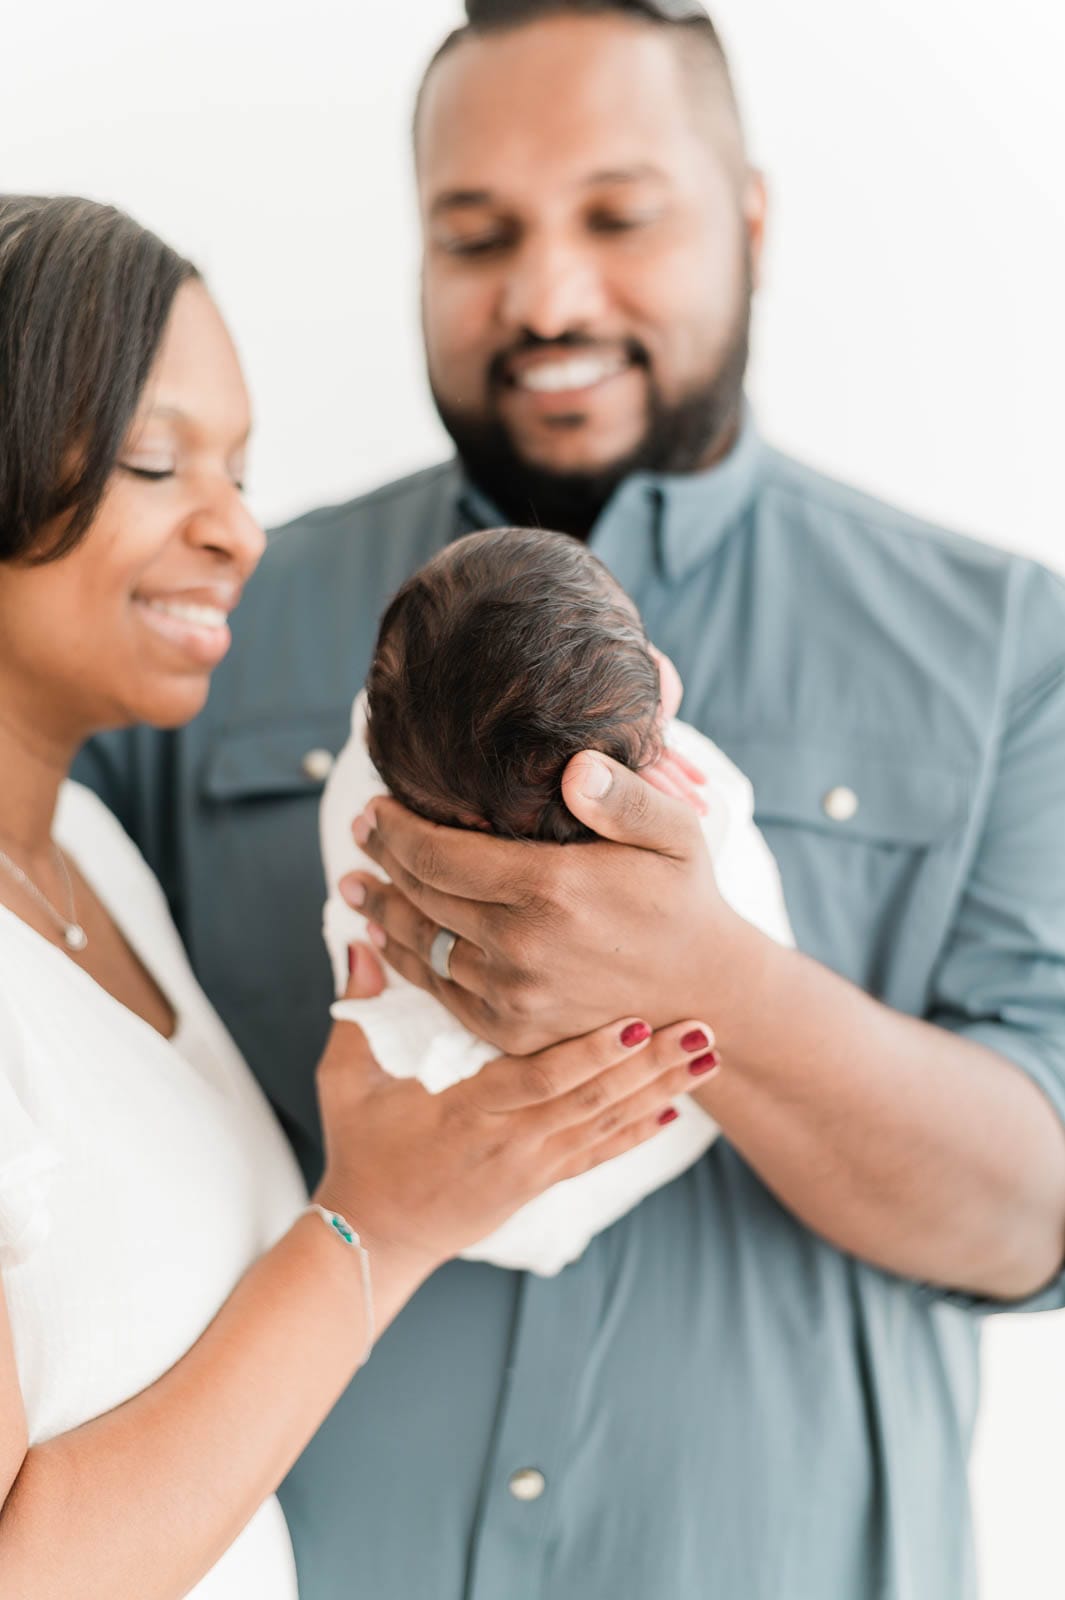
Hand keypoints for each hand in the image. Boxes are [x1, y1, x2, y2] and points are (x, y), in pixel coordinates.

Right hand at [313, 950, 719, 1273]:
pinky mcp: (539, 1182)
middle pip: (592, 1101)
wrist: (372, 1238)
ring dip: (661, 1090)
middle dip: (651, 1064)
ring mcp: (530, 1166)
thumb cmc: (360, 1148)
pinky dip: (638, 1133)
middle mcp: (510, 1142)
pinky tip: (677, 1111)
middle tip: (702, 1027)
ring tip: (708, 1057)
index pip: (538, 1080)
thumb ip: (359, 1007)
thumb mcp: (345, 1077)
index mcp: (467, 1112)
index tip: (635, 1019)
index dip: (590, 1053)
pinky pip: (597, 1156)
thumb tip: (363, 939)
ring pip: (606, 1126)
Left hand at [340, 751, 743, 1054]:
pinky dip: (409, 964)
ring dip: (383, 914)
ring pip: (423, 946)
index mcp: (551, 888)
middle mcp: (522, 946)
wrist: (703, 991)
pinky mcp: (512, 1032)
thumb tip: (574, 768)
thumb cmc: (683, 898)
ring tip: (357, 888)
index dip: (396, 830)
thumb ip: (625, 797)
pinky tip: (389, 942)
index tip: (373, 809)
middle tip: (359, 834)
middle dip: (382, 862)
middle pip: (422, 897)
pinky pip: (442, 992)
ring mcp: (513, 996)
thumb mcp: (677, 832)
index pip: (440, 854)